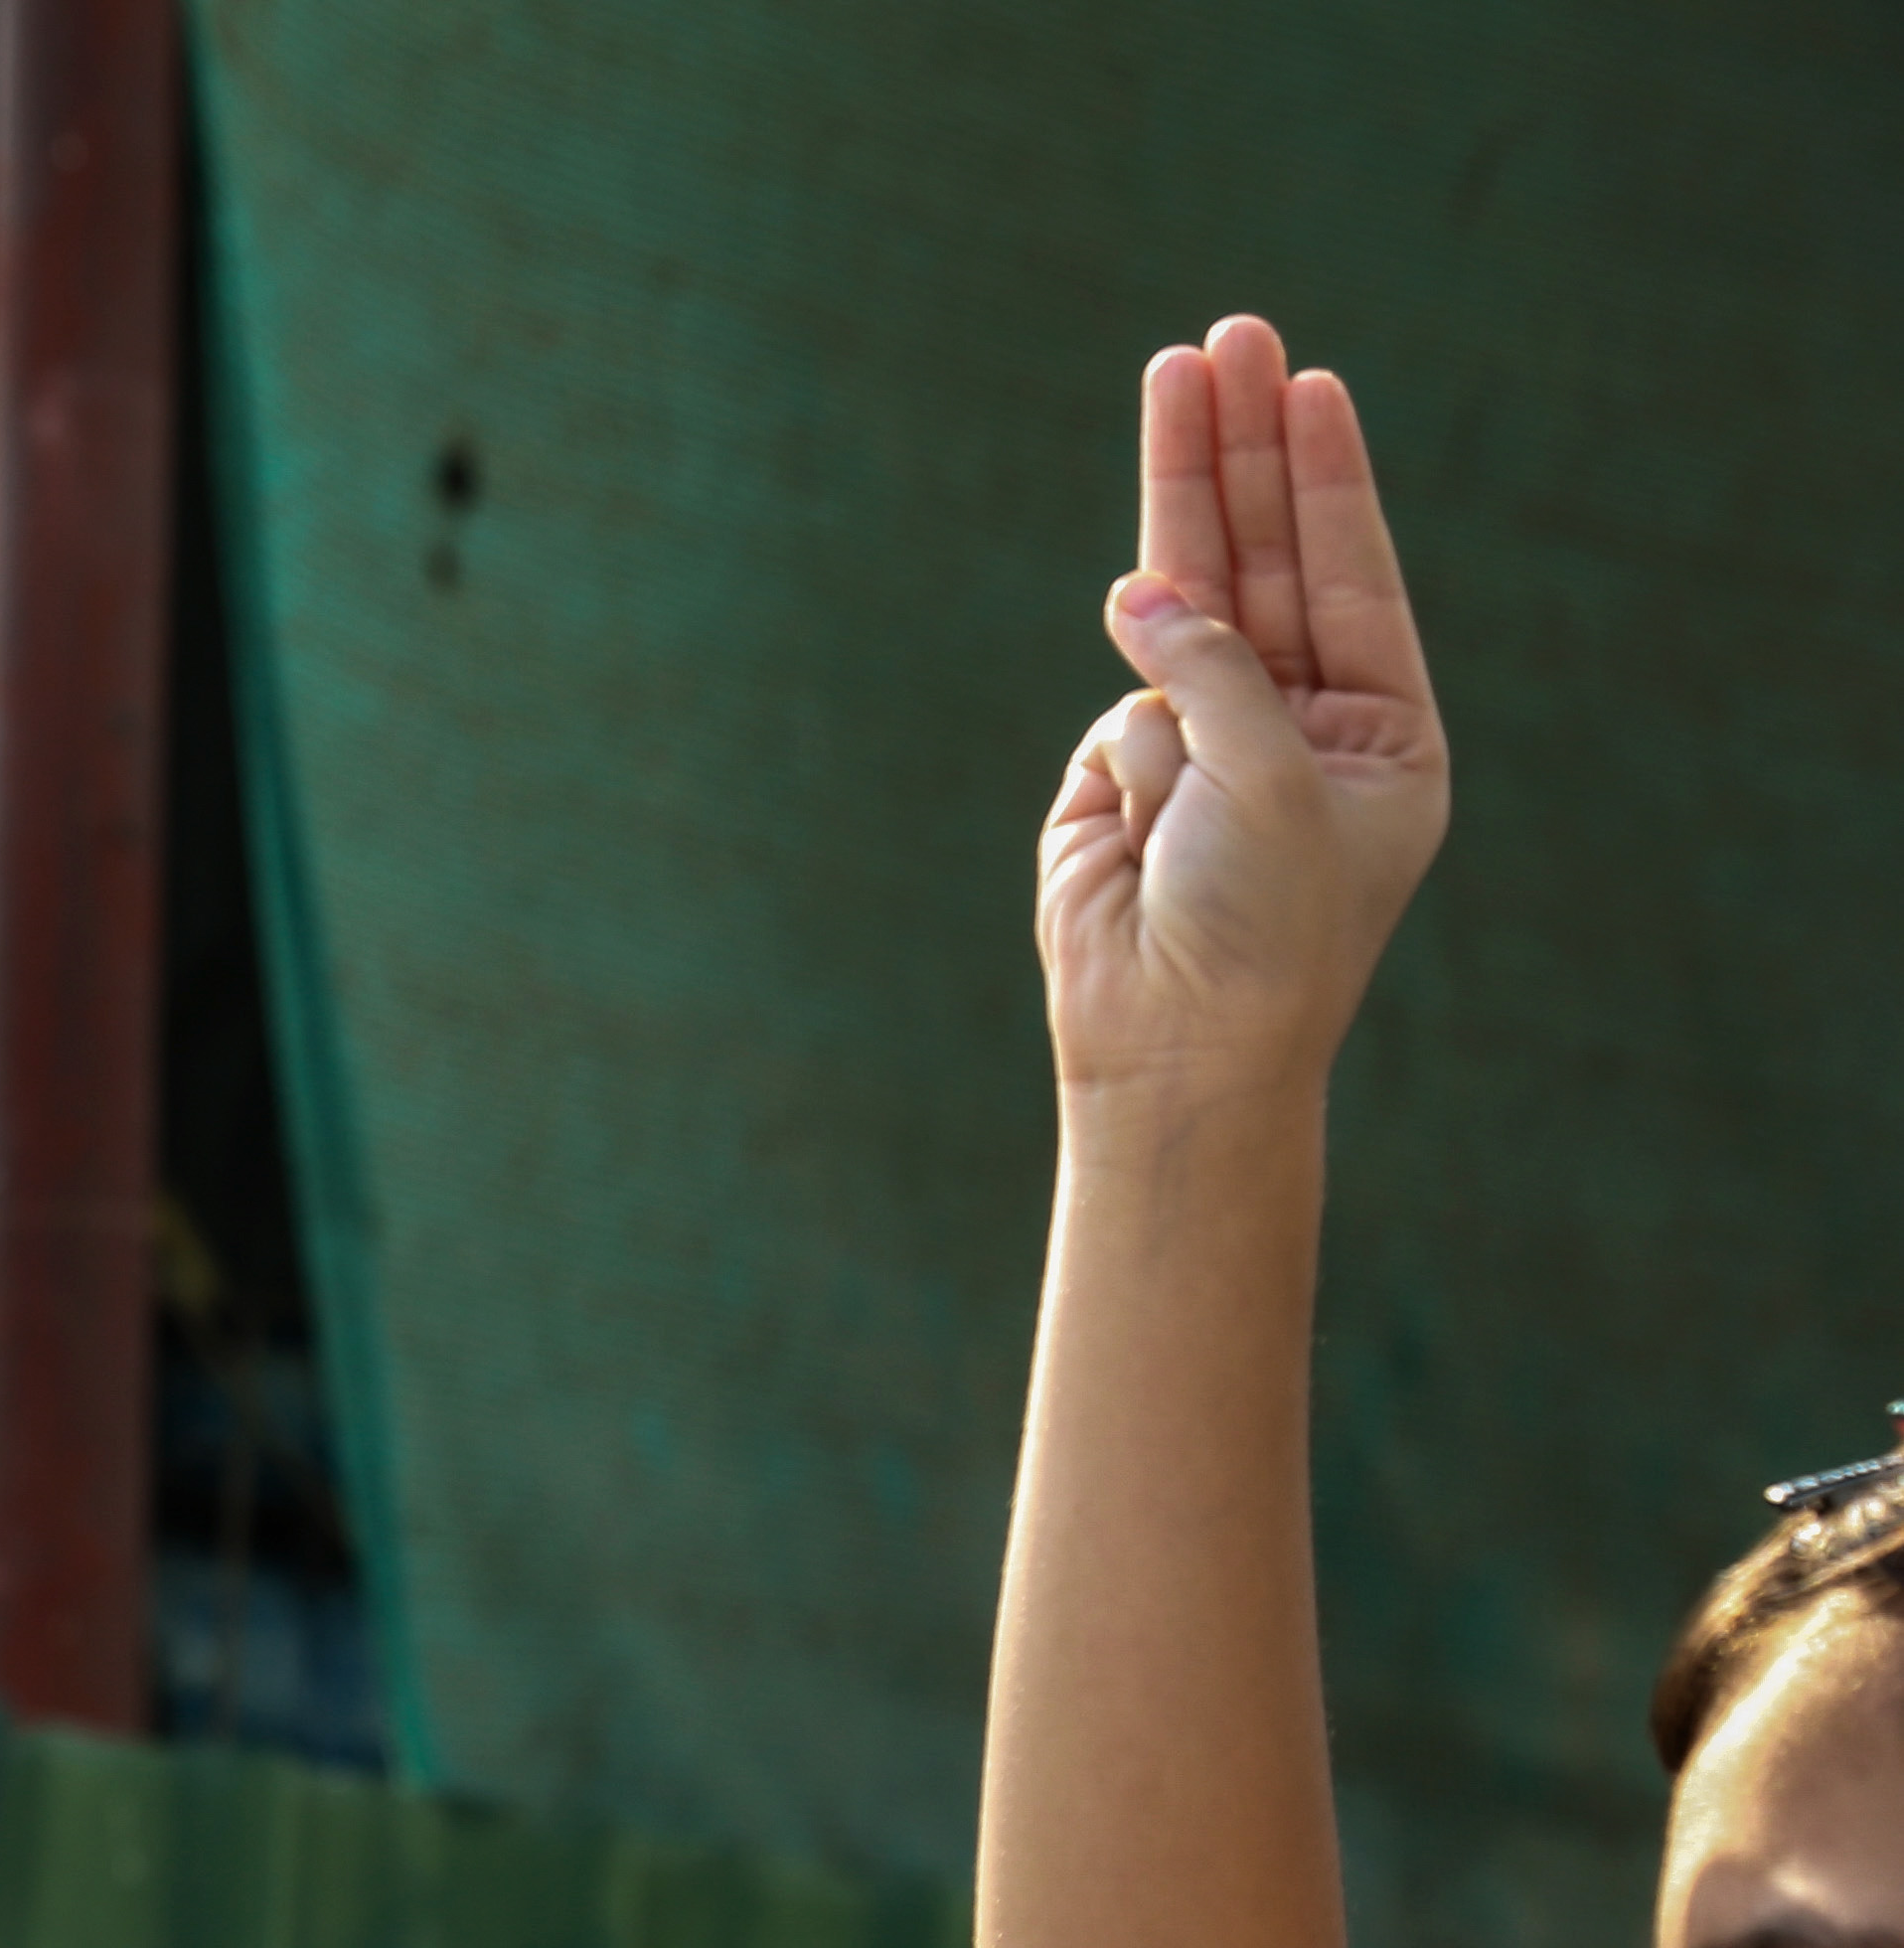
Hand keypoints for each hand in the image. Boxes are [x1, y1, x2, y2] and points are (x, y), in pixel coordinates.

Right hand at [1038, 318, 1449, 1109]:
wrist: (1174, 1052)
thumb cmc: (1262, 931)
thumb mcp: (1272, 780)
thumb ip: (1217, 668)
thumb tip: (1140, 589)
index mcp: (1381, 735)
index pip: (1351, 574)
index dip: (1323, 476)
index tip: (1304, 381)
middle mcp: (1296, 726)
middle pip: (1266, 557)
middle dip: (1242, 450)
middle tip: (1226, 339)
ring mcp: (1205, 746)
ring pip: (1184, 600)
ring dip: (1177, 488)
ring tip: (1171, 372)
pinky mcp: (1120, 778)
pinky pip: (1124, 714)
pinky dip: (1138, 753)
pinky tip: (1155, 827)